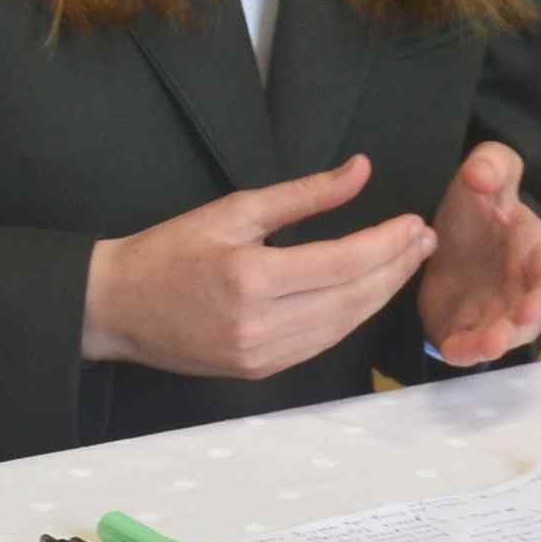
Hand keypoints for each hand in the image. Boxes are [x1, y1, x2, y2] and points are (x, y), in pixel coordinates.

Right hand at [79, 153, 432, 379]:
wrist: (116, 308)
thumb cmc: (168, 251)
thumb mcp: (234, 210)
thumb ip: (304, 194)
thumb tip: (361, 170)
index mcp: (251, 279)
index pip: (343, 262)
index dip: (387, 243)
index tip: (415, 222)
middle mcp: (260, 325)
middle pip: (353, 298)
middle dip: (395, 268)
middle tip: (424, 240)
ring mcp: (261, 355)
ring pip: (343, 326)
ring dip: (382, 294)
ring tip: (407, 262)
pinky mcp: (260, 371)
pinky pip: (322, 343)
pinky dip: (352, 317)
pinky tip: (369, 293)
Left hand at [414, 141, 540, 367]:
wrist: (449, 228)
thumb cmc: (482, 203)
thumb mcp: (487, 171)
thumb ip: (492, 164)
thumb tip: (480, 174)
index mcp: (538, 255)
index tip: (530, 308)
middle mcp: (522, 291)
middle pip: (527, 321)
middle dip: (513, 332)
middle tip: (497, 339)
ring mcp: (494, 313)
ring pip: (497, 338)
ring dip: (487, 347)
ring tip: (473, 349)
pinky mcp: (464, 326)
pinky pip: (465, 345)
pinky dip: (460, 351)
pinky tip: (450, 350)